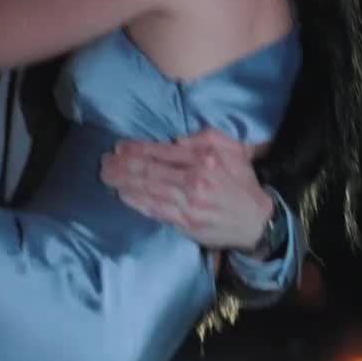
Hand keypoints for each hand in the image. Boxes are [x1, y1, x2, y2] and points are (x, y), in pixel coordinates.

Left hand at [99, 129, 272, 251]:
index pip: (162, 152)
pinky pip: (155, 210)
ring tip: (106, 176)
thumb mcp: (232, 150)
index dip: (137, 149)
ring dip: (124, 183)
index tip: (119, 147)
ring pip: (149, 190)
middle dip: (123, 166)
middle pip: (150, 171)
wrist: (257, 221)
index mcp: (204, 159)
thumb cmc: (242, 182)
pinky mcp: (186, 223)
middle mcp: (194, 180)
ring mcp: (188, 204)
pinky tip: (123, 195)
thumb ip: (205, 137)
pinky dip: (137, 202)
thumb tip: (176, 139)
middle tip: (104, 162)